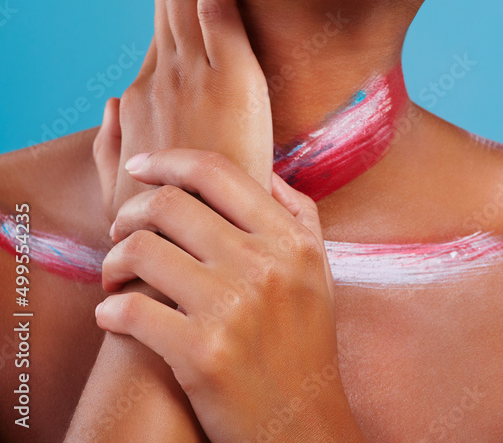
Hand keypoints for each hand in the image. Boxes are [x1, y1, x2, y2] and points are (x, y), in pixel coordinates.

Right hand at [93, 0, 273, 223]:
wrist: (192, 240)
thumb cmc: (165, 216)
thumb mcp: (121, 183)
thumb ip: (110, 140)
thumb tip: (109, 102)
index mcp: (143, 97)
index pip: (158, 30)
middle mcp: (162, 76)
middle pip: (169, 2)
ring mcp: (193, 73)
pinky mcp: (230, 77)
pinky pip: (219, 13)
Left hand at [95, 149, 365, 442]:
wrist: (303, 427)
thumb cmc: (305, 343)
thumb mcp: (317, 268)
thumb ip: (296, 212)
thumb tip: (262, 169)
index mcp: (289, 238)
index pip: (215, 171)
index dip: (167, 160)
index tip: (140, 166)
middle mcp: (263, 265)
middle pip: (169, 204)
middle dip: (129, 212)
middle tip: (120, 229)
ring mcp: (231, 308)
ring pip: (141, 251)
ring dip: (112, 259)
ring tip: (113, 274)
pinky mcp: (200, 353)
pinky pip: (130, 310)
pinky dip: (110, 308)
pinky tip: (113, 314)